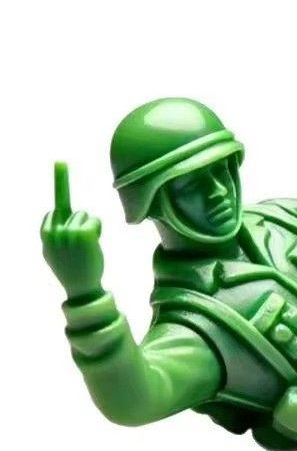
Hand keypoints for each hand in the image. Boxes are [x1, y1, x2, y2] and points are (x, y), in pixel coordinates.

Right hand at [41, 162, 104, 302]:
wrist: (81, 288)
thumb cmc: (72, 268)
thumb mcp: (56, 249)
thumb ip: (55, 230)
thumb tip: (58, 211)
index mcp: (44, 234)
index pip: (54, 208)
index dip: (61, 187)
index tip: (60, 162)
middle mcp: (53, 232)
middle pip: (72, 210)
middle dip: (80, 221)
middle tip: (80, 244)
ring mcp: (68, 233)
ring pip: (85, 215)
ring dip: (91, 227)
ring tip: (87, 247)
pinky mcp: (83, 234)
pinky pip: (95, 220)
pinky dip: (98, 229)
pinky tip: (94, 244)